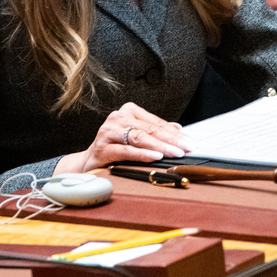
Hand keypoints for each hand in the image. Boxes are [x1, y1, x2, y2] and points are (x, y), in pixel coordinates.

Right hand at [55, 102, 194, 172]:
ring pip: (139, 138)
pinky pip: (126, 151)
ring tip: (174, 152)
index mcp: (128, 112)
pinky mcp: (102, 148)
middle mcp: (118, 118)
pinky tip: (155, 157)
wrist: (86, 164)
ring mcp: (109, 131)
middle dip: (171, 140)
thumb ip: (154, 132)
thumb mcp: (135, 138)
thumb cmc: (114, 149)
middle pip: (150, 129)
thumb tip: (178, 129)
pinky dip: (142, 154)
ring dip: (160, 146)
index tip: (190, 142)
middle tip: (187, 148)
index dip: (175, 133)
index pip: (156, 122)